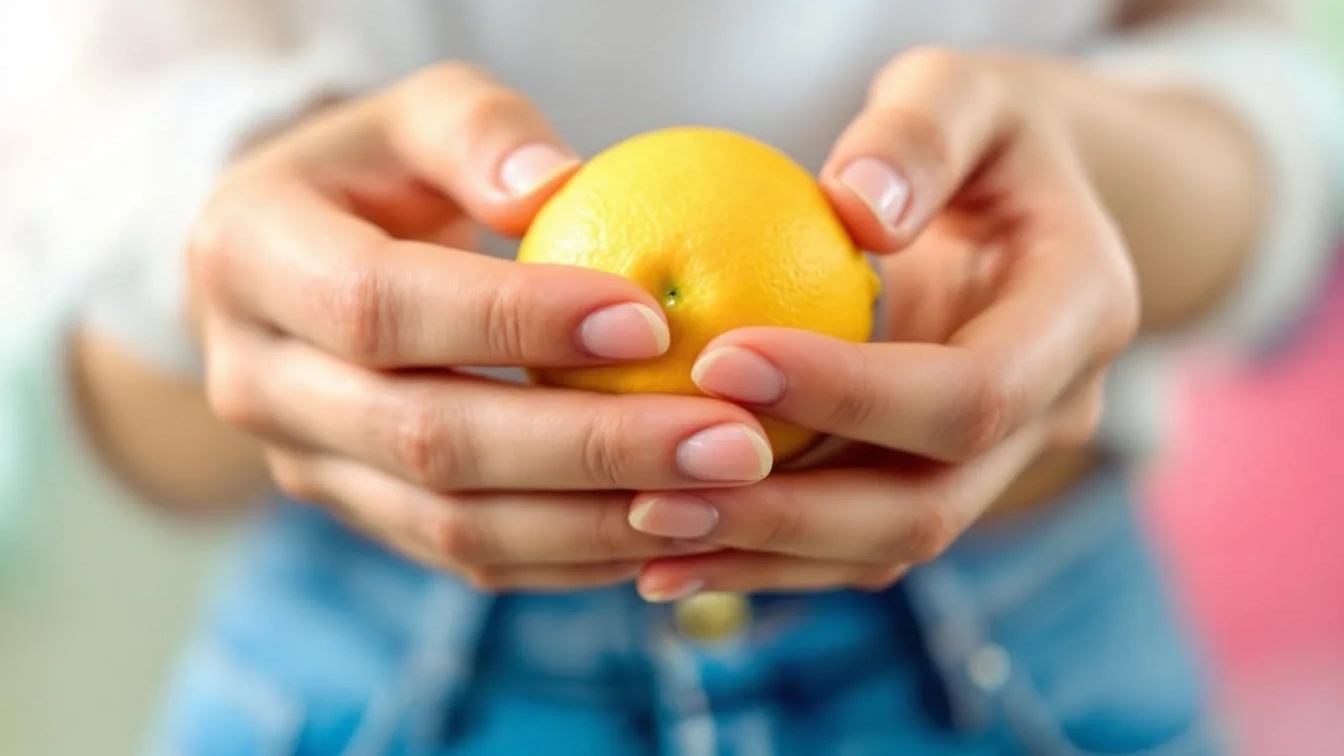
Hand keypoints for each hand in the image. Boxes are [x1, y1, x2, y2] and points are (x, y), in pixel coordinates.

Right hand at [191, 64, 774, 589]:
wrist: (303, 264)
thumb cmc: (379, 169)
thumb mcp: (416, 114)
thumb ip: (479, 131)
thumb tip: (558, 184)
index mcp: (249, 259)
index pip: (380, 306)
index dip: (512, 321)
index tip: (650, 319)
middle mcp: (255, 381)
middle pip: (428, 440)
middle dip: (591, 448)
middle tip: (731, 441)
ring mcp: (305, 466)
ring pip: (453, 527)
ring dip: (597, 522)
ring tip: (722, 499)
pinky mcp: (362, 515)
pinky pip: (470, 562)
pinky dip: (575, 557)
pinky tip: (669, 530)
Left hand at [626, 48, 1139, 600]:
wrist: (1028, 208)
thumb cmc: (985, 133)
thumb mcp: (963, 90)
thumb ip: (920, 132)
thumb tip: (859, 211)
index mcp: (1080, 315)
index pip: (972, 392)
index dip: (852, 394)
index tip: (720, 357)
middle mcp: (1053, 412)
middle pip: (930, 506)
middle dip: (790, 511)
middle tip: (658, 490)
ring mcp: (998, 463)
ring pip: (884, 549)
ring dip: (763, 553)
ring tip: (645, 539)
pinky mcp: (936, 481)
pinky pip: (852, 543)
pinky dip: (763, 554)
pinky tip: (667, 550)